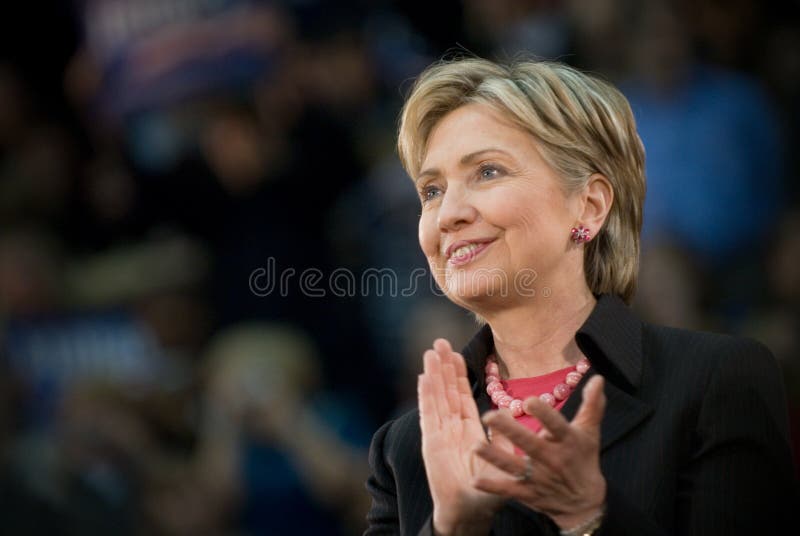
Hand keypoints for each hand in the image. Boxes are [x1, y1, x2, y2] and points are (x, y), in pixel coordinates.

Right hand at [418, 339, 510, 534]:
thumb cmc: (487, 491)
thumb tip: (514, 419)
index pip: (461, 395)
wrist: (469, 511)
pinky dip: (426, 395)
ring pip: (436, 397)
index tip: (455, 353)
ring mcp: (440, 433)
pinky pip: (429, 413)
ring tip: (431, 352)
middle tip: (439, 342)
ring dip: (433, 374)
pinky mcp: (432, 441)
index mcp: (469, 428)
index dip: (458, 374)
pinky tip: (424, 378)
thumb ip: (507, 440)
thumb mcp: (504, 460)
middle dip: (443, 366)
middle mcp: (452, 427)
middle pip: (446, 390)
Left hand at [473, 375, 606, 529]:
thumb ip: (592, 405)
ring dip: (495, 457)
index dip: (544, 415)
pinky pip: (508, 490)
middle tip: (489, 416)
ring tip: (475, 446)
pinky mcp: (528, 493)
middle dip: (510, 431)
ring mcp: (539, 478)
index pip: (556, 426)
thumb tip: (598, 378)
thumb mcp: (590, 432)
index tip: (529, 400)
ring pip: (514, 466)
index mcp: (567, 442)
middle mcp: (551, 460)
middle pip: (530, 445)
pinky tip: (475, 481)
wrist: (584, 504)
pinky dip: (492, 487)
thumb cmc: (584, 460)